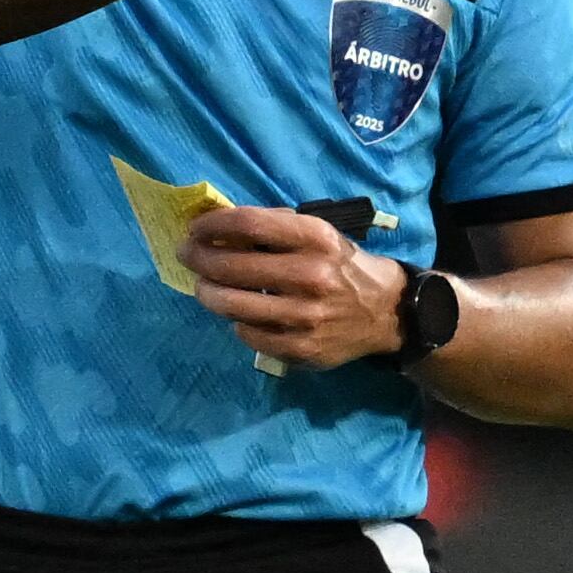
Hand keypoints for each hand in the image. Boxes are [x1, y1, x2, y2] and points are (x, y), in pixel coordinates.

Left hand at [183, 207, 407, 368]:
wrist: (386, 312)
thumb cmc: (340, 264)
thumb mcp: (317, 233)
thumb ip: (273, 227)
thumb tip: (217, 224)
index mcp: (316, 238)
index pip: (248, 225)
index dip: (212, 225)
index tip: (194, 228)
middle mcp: (311, 275)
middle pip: (231, 266)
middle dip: (198, 258)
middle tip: (186, 256)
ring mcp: (306, 316)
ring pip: (232, 305)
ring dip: (206, 293)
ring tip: (203, 286)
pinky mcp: (302, 348)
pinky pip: (248, 334)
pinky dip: (236, 322)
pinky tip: (239, 314)